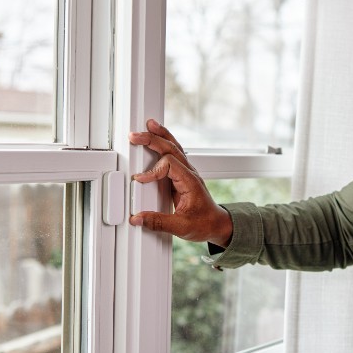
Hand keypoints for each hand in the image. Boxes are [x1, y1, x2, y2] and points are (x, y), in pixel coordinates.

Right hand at [127, 119, 233, 246]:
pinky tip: (157, 137)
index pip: (169, 165)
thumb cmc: (205, 224)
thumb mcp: (181, 227)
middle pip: (171, 148)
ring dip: (161, 135)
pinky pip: (174, 154)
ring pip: (174, 147)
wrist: (217, 225)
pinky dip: (165, 143)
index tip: (140, 180)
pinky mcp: (182, 176)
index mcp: (190, 182)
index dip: (153, 170)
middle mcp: (189, 173)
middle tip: (135, 136)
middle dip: (153, 140)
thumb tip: (138, 218)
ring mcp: (187, 173)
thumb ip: (159, 222)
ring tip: (148, 125)